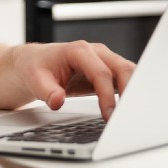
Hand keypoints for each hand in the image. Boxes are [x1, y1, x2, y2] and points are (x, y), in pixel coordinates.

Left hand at [11, 41, 135, 119]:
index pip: (101, 73)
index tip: (108, 114)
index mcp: (79, 51)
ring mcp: (104, 60)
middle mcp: (95, 52)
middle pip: (122, 68)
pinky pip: (125, 79)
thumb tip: (57, 101)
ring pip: (128, 72)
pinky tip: (129, 109)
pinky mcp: (107, 70)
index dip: (107, 95)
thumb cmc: (36, 67)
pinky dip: (130, 92)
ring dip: (133, 92)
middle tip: (126, 117)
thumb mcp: (35, 79)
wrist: (35, 62)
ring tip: (131, 115)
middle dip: (128, 92)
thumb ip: (46, 91)